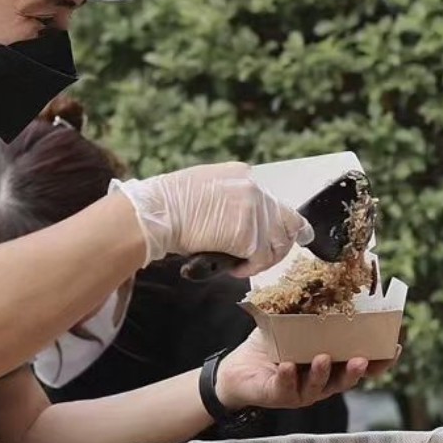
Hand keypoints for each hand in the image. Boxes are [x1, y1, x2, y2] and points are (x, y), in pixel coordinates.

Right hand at [113, 162, 313, 275]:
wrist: (156, 214)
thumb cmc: (167, 205)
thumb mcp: (201, 186)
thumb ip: (225, 197)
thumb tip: (232, 217)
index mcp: (242, 174)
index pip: (275, 201)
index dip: (278, 224)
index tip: (284, 236)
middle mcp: (253, 189)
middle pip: (286, 223)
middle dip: (276, 245)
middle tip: (262, 260)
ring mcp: (253, 211)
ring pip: (276, 244)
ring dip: (262, 260)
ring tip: (242, 266)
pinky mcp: (247, 235)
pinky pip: (259, 259)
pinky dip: (249, 269)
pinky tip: (234, 269)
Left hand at [215, 327, 400, 409]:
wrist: (237, 369)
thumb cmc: (269, 348)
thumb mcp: (291, 325)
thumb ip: (309, 311)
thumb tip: (324, 280)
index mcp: (331, 364)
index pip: (363, 365)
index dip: (381, 360)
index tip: (395, 346)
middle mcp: (321, 382)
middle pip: (346, 380)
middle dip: (356, 371)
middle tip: (362, 359)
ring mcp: (301, 392)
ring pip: (319, 387)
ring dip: (322, 373)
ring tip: (322, 358)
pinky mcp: (278, 396)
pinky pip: (285, 388)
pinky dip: (287, 377)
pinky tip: (286, 366)